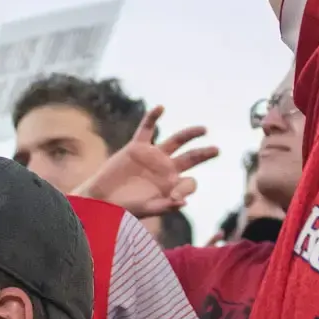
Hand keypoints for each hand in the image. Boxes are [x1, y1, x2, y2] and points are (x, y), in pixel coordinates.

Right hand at [76, 106, 218, 218]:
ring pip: (176, 141)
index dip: (188, 187)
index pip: (190, 182)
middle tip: (217, 150)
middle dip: (204, 154)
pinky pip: (147, 128)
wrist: (102, 199)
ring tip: (203, 130)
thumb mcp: (147, 209)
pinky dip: (152, 118)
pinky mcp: (137, 147)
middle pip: (191, 158)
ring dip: (190, 134)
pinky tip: (160, 108)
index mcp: (171, 185)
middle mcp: (165, 169)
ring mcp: (152, 156)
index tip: (177, 196)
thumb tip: (185, 202)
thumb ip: (166, 206)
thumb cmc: (124, 208)